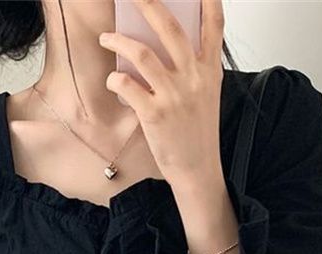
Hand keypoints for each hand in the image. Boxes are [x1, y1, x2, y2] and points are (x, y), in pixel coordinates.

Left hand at [98, 0, 225, 186]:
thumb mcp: (205, 96)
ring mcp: (173, 95)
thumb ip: (192, 70)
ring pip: (141, 53)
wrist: (197, 169)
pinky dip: (115, 78)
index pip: (214, 25)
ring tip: (107, 37)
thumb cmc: (197, 133)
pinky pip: (127, 84)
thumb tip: (161, 48)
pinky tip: (113, 80)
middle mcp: (193, 78)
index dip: (208, 0)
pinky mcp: (154, 113)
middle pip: (170, 28)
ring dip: (119, 41)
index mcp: (209, 71)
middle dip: (148, 4)